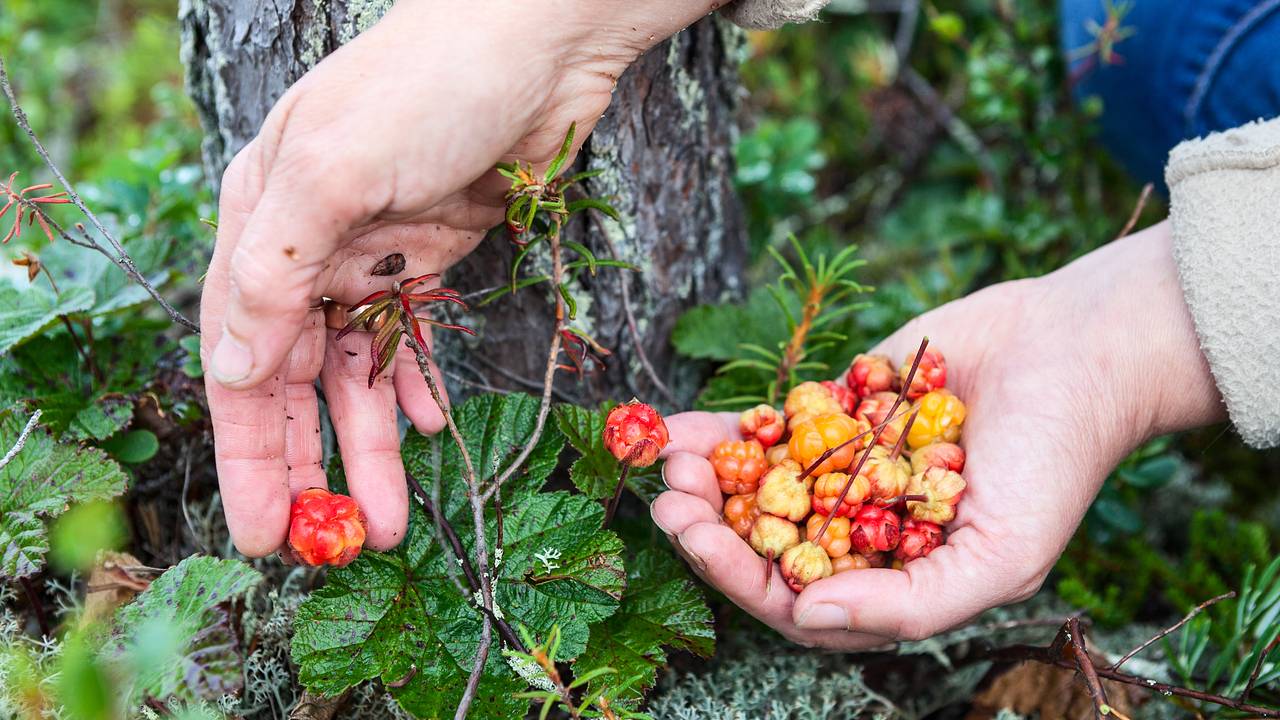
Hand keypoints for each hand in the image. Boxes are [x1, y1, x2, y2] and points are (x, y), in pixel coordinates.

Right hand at [201, 0, 718, 555]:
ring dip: (373, 446)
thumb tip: (235, 372)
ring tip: (391, 520)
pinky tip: (425, 429)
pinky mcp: (435, 254)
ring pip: (360, 372)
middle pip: (297, 379)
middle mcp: (309, 244)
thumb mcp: (332, 171)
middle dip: (308, 465)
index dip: (247, 450)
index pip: (239, 358)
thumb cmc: (428, 85)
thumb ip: (273, 273)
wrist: (540, 40)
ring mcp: (375, 251)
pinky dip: (415, 388)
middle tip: (326, 546)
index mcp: (260, 222)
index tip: (261, 529)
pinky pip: (413, 341)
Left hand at [651, 221, 1224, 647]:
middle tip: (667, 501)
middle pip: (766, 545)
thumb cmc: (1053, 464)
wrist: (1075, 350)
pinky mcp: (837, 414)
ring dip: (707, 478)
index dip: (741, 577)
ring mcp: (846, 472)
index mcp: (894, 581)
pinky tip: (673, 426)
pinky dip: (721, 430)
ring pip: (757, 487)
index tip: (695, 539)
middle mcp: (862, 533)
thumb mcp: (999, 558)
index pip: (800, 600)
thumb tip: (806, 620)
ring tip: (667, 458)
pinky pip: (767, 430)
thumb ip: (907, 604)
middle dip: (710, 527)